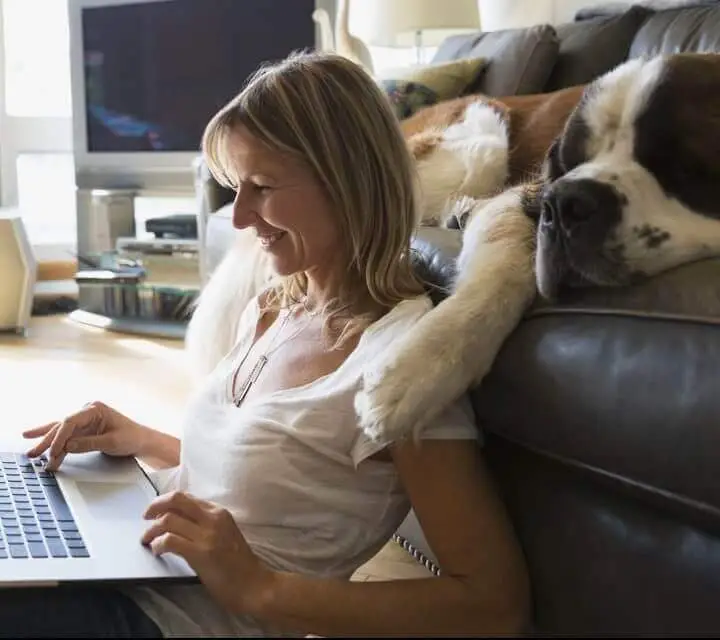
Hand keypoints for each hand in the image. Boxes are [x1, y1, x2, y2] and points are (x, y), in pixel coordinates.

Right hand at [23, 401, 145, 470]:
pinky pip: (65, 435)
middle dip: (47, 441)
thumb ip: (89, 443)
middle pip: (62, 426)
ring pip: (61, 431)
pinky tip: (33, 437)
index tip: (53, 452)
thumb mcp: (112, 442)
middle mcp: (87, 412)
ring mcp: (84, 420)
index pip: (71, 421)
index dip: (59, 437)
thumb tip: (68, 446)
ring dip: (47, 443)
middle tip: (34, 454)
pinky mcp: (84, 429)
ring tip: (32, 454)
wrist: (142, 440)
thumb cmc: (132, 437)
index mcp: (95, 409)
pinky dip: (52, 441)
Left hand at [141, 491, 272, 614]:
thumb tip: (179, 520)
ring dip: (151, 530)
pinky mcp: (200, 553)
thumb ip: (206, 523)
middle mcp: (213, 518)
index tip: (156, 511)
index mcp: (219, 512)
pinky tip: (157, 551)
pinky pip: (170, 540)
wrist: (253, 584)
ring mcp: (207, 535)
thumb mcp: (225, 533)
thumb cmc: (238, 562)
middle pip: (176, 500)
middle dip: (155, 506)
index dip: (165, 502)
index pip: (186, 497)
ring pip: (168, 520)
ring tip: (147, 540)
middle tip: (145, 517)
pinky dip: (158, 544)